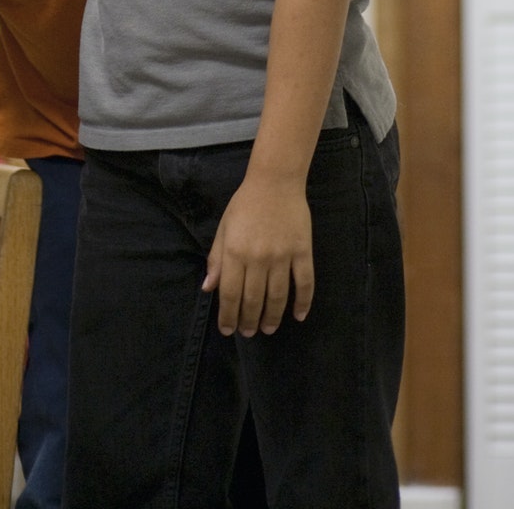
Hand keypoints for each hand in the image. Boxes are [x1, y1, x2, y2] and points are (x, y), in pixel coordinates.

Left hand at [202, 173, 312, 337]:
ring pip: (278, 296)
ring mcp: (282, 256)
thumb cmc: (245, 205)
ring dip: (273, 317)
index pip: (230, 294)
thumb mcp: (224, 228)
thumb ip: (216, 259)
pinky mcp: (302, 252)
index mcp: (235, 252)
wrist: (275, 182)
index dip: (228, 316)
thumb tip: (209, 288)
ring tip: (268, 328)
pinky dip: (302, 302)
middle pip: (253, 299)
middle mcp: (258, 258)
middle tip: (249, 332)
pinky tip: (298, 315)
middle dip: (249, 320)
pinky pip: (304, 283)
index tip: (228, 330)